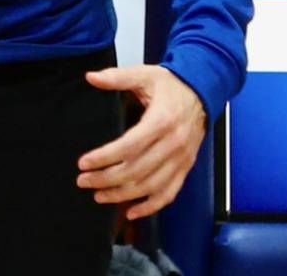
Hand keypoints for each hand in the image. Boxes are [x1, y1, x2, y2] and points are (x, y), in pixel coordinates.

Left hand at [77, 65, 206, 220]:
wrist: (202, 91)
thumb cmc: (171, 85)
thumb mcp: (144, 74)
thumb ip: (116, 77)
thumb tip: (91, 77)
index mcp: (161, 121)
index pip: (129, 146)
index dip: (104, 157)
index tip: (84, 163)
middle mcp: (173, 144)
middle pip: (137, 170)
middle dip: (106, 179)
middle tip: (83, 181)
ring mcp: (182, 159)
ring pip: (150, 186)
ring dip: (123, 195)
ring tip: (98, 195)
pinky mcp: (185, 167)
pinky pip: (169, 193)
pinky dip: (151, 206)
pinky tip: (131, 211)